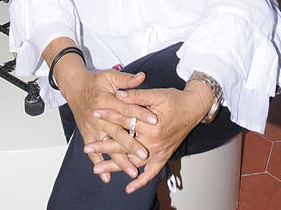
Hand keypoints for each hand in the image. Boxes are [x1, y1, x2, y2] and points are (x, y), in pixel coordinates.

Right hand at [60, 65, 153, 182]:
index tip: (155, 120)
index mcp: (106, 100)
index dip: (141, 114)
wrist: (74, 87)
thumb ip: (126, 79)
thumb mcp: (110, 76)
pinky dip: (99, 165)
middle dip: (131, 144)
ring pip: (108, 146)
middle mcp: (99, 117)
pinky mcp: (87, 134)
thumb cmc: (95, 82)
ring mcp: (92, 127)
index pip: (126, 109)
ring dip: (119, 159)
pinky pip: (93, 153)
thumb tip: (142, 76)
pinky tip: (107, 179)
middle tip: (145, 154)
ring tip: (132, 172)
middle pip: (118, 132)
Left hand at [86, 84, 208, 192]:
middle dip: (104, 146)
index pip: (123, 120)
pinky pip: (151, 173)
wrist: (193, 109)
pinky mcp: (163, 157)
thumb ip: (136, 94)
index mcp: (150, 125)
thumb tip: (118, 94)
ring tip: (97, 168)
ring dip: (114, 166)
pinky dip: (140, 182)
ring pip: (132, 162)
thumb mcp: (156, 94)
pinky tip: (129, 188)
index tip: (93, 115)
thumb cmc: (174, 99)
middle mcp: (153, 142)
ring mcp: (158, 152)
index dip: (108, 116)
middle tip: (87, 148)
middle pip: (123, 145)